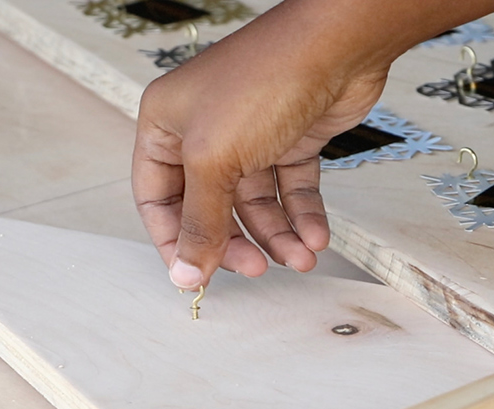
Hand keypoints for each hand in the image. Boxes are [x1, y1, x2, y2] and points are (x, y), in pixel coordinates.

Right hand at [131, 0, 493, 288]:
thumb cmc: (264, 80)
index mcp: (167, 125)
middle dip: (234, 241)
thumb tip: (186, 273)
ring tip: (301, 257)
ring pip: (255, 203)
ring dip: (277, 235)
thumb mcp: (214, 160)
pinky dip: (302, 215)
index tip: (195, 277)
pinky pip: (291, 189)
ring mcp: (250, 135)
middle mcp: (204, 131)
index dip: (174, 240)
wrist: (336, 46)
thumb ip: (200, 222)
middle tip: (255, 268)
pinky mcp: (290, 138)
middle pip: (210, 206)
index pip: (157, 198)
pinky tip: (315, 236)